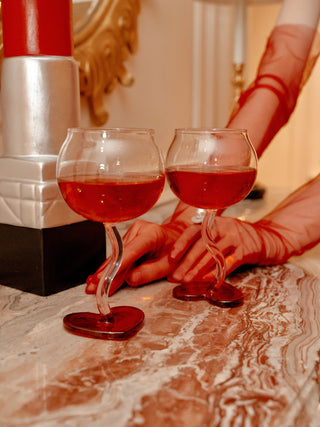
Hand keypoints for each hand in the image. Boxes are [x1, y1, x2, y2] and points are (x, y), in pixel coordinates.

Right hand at [86, 219, 181, 294]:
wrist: (178, 236)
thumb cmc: (176, 251)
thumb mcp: (168, 265)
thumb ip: (149, 272)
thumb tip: (129, 280)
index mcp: (151, 234)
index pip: (131, 251)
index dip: (117, 266)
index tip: (105, 278)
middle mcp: (139, 230)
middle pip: (120, 255)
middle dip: (106, 273)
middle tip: (94, 287)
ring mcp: (132, 232)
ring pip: (116, 256)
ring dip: (106, 272)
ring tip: (93, 286)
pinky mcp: (128, 238)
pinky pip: (118, 255)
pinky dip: (110, 268)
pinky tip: (98, 277)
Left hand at [168, 216, 285, 282]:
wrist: (268, 238)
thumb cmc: (238, 239)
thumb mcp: (220, 232)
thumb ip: (203, 239)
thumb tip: (178, 257)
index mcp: (214, 222)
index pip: (193, 231)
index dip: (180, 244)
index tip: (170, 258)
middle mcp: (224, 227)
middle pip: (201, 246)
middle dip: (186, 263)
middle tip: (174, 277)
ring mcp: (236, 238)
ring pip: (212, 255)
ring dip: (197, 270)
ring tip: (185, 281)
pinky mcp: (246, 250)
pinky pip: (228, 264)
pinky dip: (215, 273)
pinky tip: (205, 281)